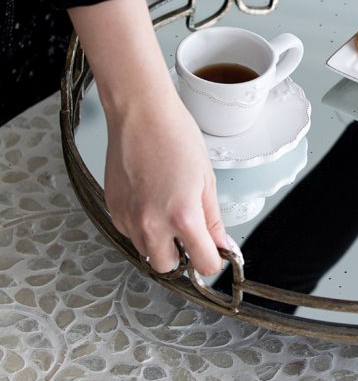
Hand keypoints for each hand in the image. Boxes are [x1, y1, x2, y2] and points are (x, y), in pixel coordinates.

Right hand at [68, 0, 236, 276]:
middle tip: (190, 235)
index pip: (203, 264)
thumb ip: (213, 219)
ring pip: (146, 251)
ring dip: (159, 243)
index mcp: (182, 216)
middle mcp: (152, 223)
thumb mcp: (206, 179)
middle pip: (167, 267)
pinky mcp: (113, 209)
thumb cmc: (175, 136)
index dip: (213, 260)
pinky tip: (150, 202)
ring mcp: (128, 218)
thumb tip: (222, 244)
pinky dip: (142, 227)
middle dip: (181, 258)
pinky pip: (129, 233)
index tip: (215, 252)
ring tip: (168, 212)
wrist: (140, 113)